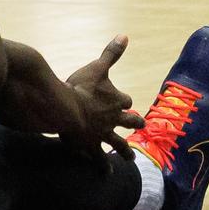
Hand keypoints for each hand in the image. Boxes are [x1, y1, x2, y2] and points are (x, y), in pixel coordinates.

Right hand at [57, 35, 143, 163]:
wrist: (67, 109)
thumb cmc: (81, 86)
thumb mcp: (98, 67)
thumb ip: (111, 54)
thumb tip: (124, 36)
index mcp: (116, 100)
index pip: (126, 100)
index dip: (126, 101)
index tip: (126, 102)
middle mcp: (113, 119)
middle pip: (130, 122)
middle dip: (135, 124)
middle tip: (141, 127)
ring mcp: (103, 134)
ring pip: (119, 144)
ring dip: (125, 151)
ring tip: (130, 159)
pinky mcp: (91, 146)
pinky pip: (99, 159)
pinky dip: (103, 166)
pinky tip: (107, 173)